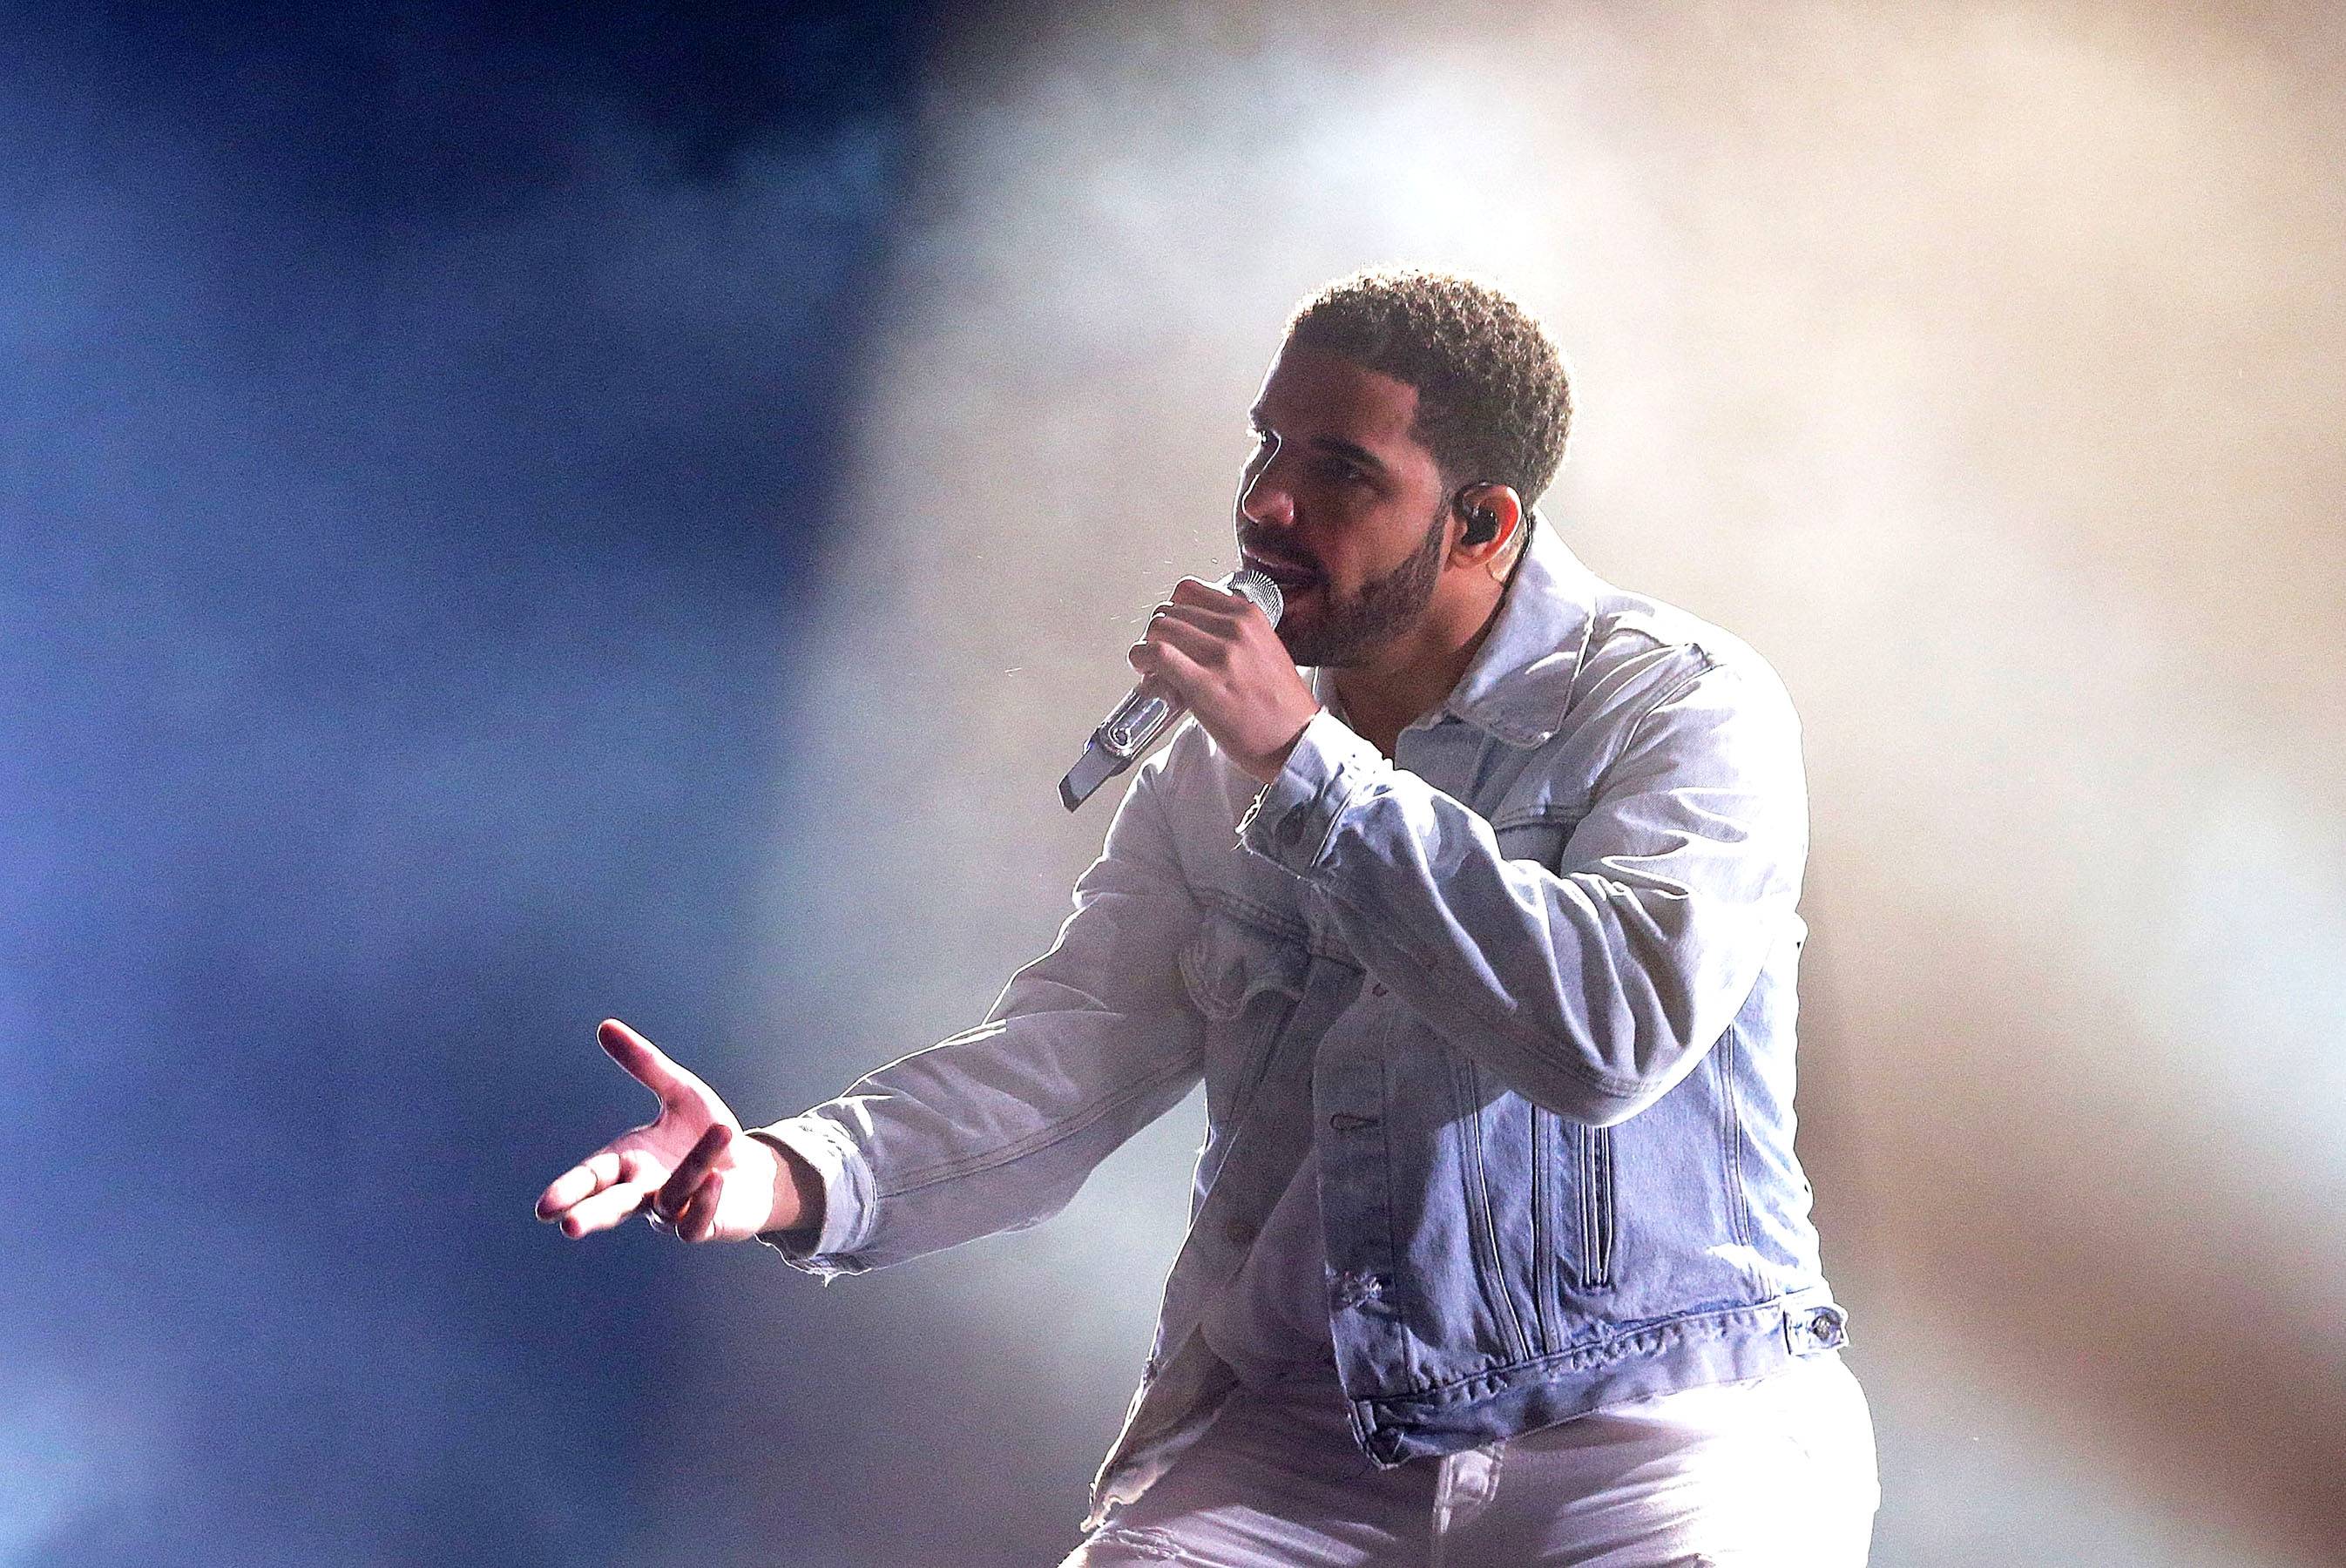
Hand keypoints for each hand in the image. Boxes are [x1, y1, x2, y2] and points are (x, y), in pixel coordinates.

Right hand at [534, 1019, 805, 1243]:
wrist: (753, 1168)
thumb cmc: (706, 1133)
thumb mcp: (679, 1091)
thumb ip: (644, 1064)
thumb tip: (605, 1027)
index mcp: (629, 1162)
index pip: (593, 1176)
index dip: (570, 1190)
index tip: (543, 1208)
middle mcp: (644, 1193)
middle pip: (613, 1207)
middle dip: (592, 1215)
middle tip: (570, 1227)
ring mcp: (672, 1214)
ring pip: (672, 1196)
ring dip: (694, 1165)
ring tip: (722, 1128)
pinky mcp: (703, 1226)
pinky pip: (697, 1220)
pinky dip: (705, 1201)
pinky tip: (717, 1180)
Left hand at [1128, 577, 1319, 783]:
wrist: (1296, 742)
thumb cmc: (1282, 706)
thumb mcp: (1265, 649)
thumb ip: (1230, 634)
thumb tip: (1191, 635)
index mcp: (1250, 616)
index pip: (1190, 591)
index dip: (1173, 611)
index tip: (1173, 629)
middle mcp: (1235, 629)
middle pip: (1170, 611)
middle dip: (1159, 633)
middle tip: (1161, 656)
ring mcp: (1219, 655)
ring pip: (1159, 629)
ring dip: (1147, 647)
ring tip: (1154, 669)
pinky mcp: (1203, 684)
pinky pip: (1156, 655)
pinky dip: (1141, 660)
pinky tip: (1147, 674)